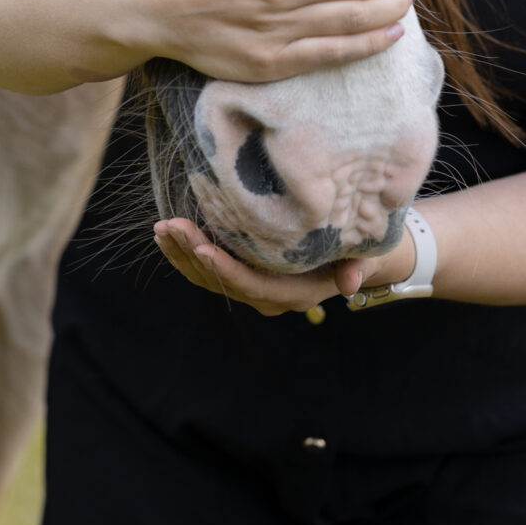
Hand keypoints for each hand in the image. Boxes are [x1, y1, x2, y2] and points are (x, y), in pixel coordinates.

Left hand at [153, 218, 414, 315]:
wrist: (356, 258)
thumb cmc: (359, 249)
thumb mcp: (365, 255)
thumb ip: (357, 267)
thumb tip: (351, 283)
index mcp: (294, 294)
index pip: (252, 285)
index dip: (226, 268)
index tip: (201, 246)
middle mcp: (269, 298)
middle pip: (223, 281)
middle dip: (193, 254)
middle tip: (169, 226)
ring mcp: (253, 289)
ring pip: (210, 278)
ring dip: (182, 254)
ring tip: (160, 228)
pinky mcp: (243, 276)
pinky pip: (210, 272)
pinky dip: (186, 254)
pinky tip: (168, 236)